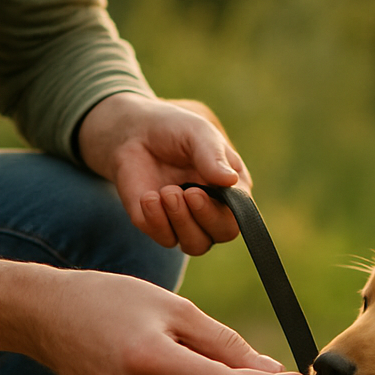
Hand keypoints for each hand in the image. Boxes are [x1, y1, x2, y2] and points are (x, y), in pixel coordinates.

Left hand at [77, 93, 250, 254]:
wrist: (134, 133)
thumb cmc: (174, 129)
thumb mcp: (197, 132)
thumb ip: (213, 156)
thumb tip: (231, 180)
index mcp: (231, 189)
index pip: (239, 215)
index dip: (223, 211)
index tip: (198, 191)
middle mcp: (212, 209)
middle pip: (222, 233)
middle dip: (204, 217)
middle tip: (187, 193)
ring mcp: (186, 221)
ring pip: (195, 244)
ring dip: (181, 222)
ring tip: (166, 192)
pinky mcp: (159, 226)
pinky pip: (165, 238)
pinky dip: (156, 221)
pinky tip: (149, 197)